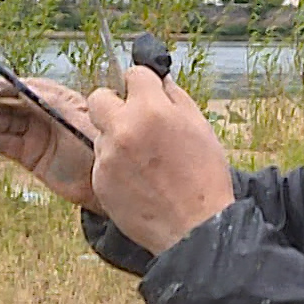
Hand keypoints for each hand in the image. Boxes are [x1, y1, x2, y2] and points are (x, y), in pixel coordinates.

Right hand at [0, 77, 101, 212]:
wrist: (102, 184)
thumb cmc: (94, 146)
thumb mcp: (73, 116)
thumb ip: (47, 100)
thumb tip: (18, 86)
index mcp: (54, 99)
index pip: (23, 87)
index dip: (2, 87)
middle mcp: (41, 115)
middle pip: (8, 104)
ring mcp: (33, 136)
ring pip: (1, 124)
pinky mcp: (27, 156)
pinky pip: (1, 145)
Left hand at [87, 66, 234, 254]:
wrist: (194, 229)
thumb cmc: (204, 179)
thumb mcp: (200, 127)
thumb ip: (175, 96)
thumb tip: (159, 78)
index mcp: (151, 110)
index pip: (133, 74)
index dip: (144, 85)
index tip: (148, 94)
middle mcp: (123, 129)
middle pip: (99, 96)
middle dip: (114, 104)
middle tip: (132, 120)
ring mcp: (107, 156)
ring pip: (100, 131)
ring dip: (115, 138)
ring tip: (143, 160)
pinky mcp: (99, 180)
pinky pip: (100, 160)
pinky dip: (114, 165)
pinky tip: (137, 179)